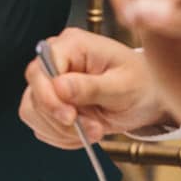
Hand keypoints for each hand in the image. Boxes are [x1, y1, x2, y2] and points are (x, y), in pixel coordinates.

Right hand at [20, 29, 168, 147]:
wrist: (147, 97)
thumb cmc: (140, 83)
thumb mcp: (123, 86)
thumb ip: (91, 87)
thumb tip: (59, 87)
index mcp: (73, 45)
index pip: (41, 69)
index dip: (49, 96)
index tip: (70, 117)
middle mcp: (57, 60)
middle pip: (34, 92)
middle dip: (61, 119)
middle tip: (93, 129)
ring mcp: (51, 81)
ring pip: (33, 112)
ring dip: (62, 131)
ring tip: (95, 130)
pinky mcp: (50, 102)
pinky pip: (41, 125)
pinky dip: (62, 136)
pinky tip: (84, 133)